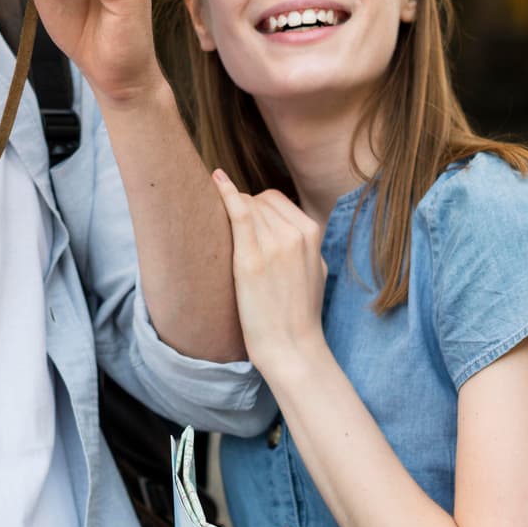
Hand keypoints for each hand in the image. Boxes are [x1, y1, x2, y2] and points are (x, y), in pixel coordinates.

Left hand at [210, 170, 327, 373]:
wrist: (292, 346)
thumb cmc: (297, 312)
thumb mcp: (313, 269)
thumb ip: (302, 243)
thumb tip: (283, 226)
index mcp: (312, 232)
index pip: (274, 200)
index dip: (254, 211)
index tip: (242, 228)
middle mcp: (296, 233)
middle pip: (257, 201)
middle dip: (241, 213)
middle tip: (231, 242)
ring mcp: (274, 244)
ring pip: (245, 207)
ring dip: (229, 216)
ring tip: (222, 240)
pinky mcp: (251, 258)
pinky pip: (240, 213)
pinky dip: (226, 193)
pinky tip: (215, 180)